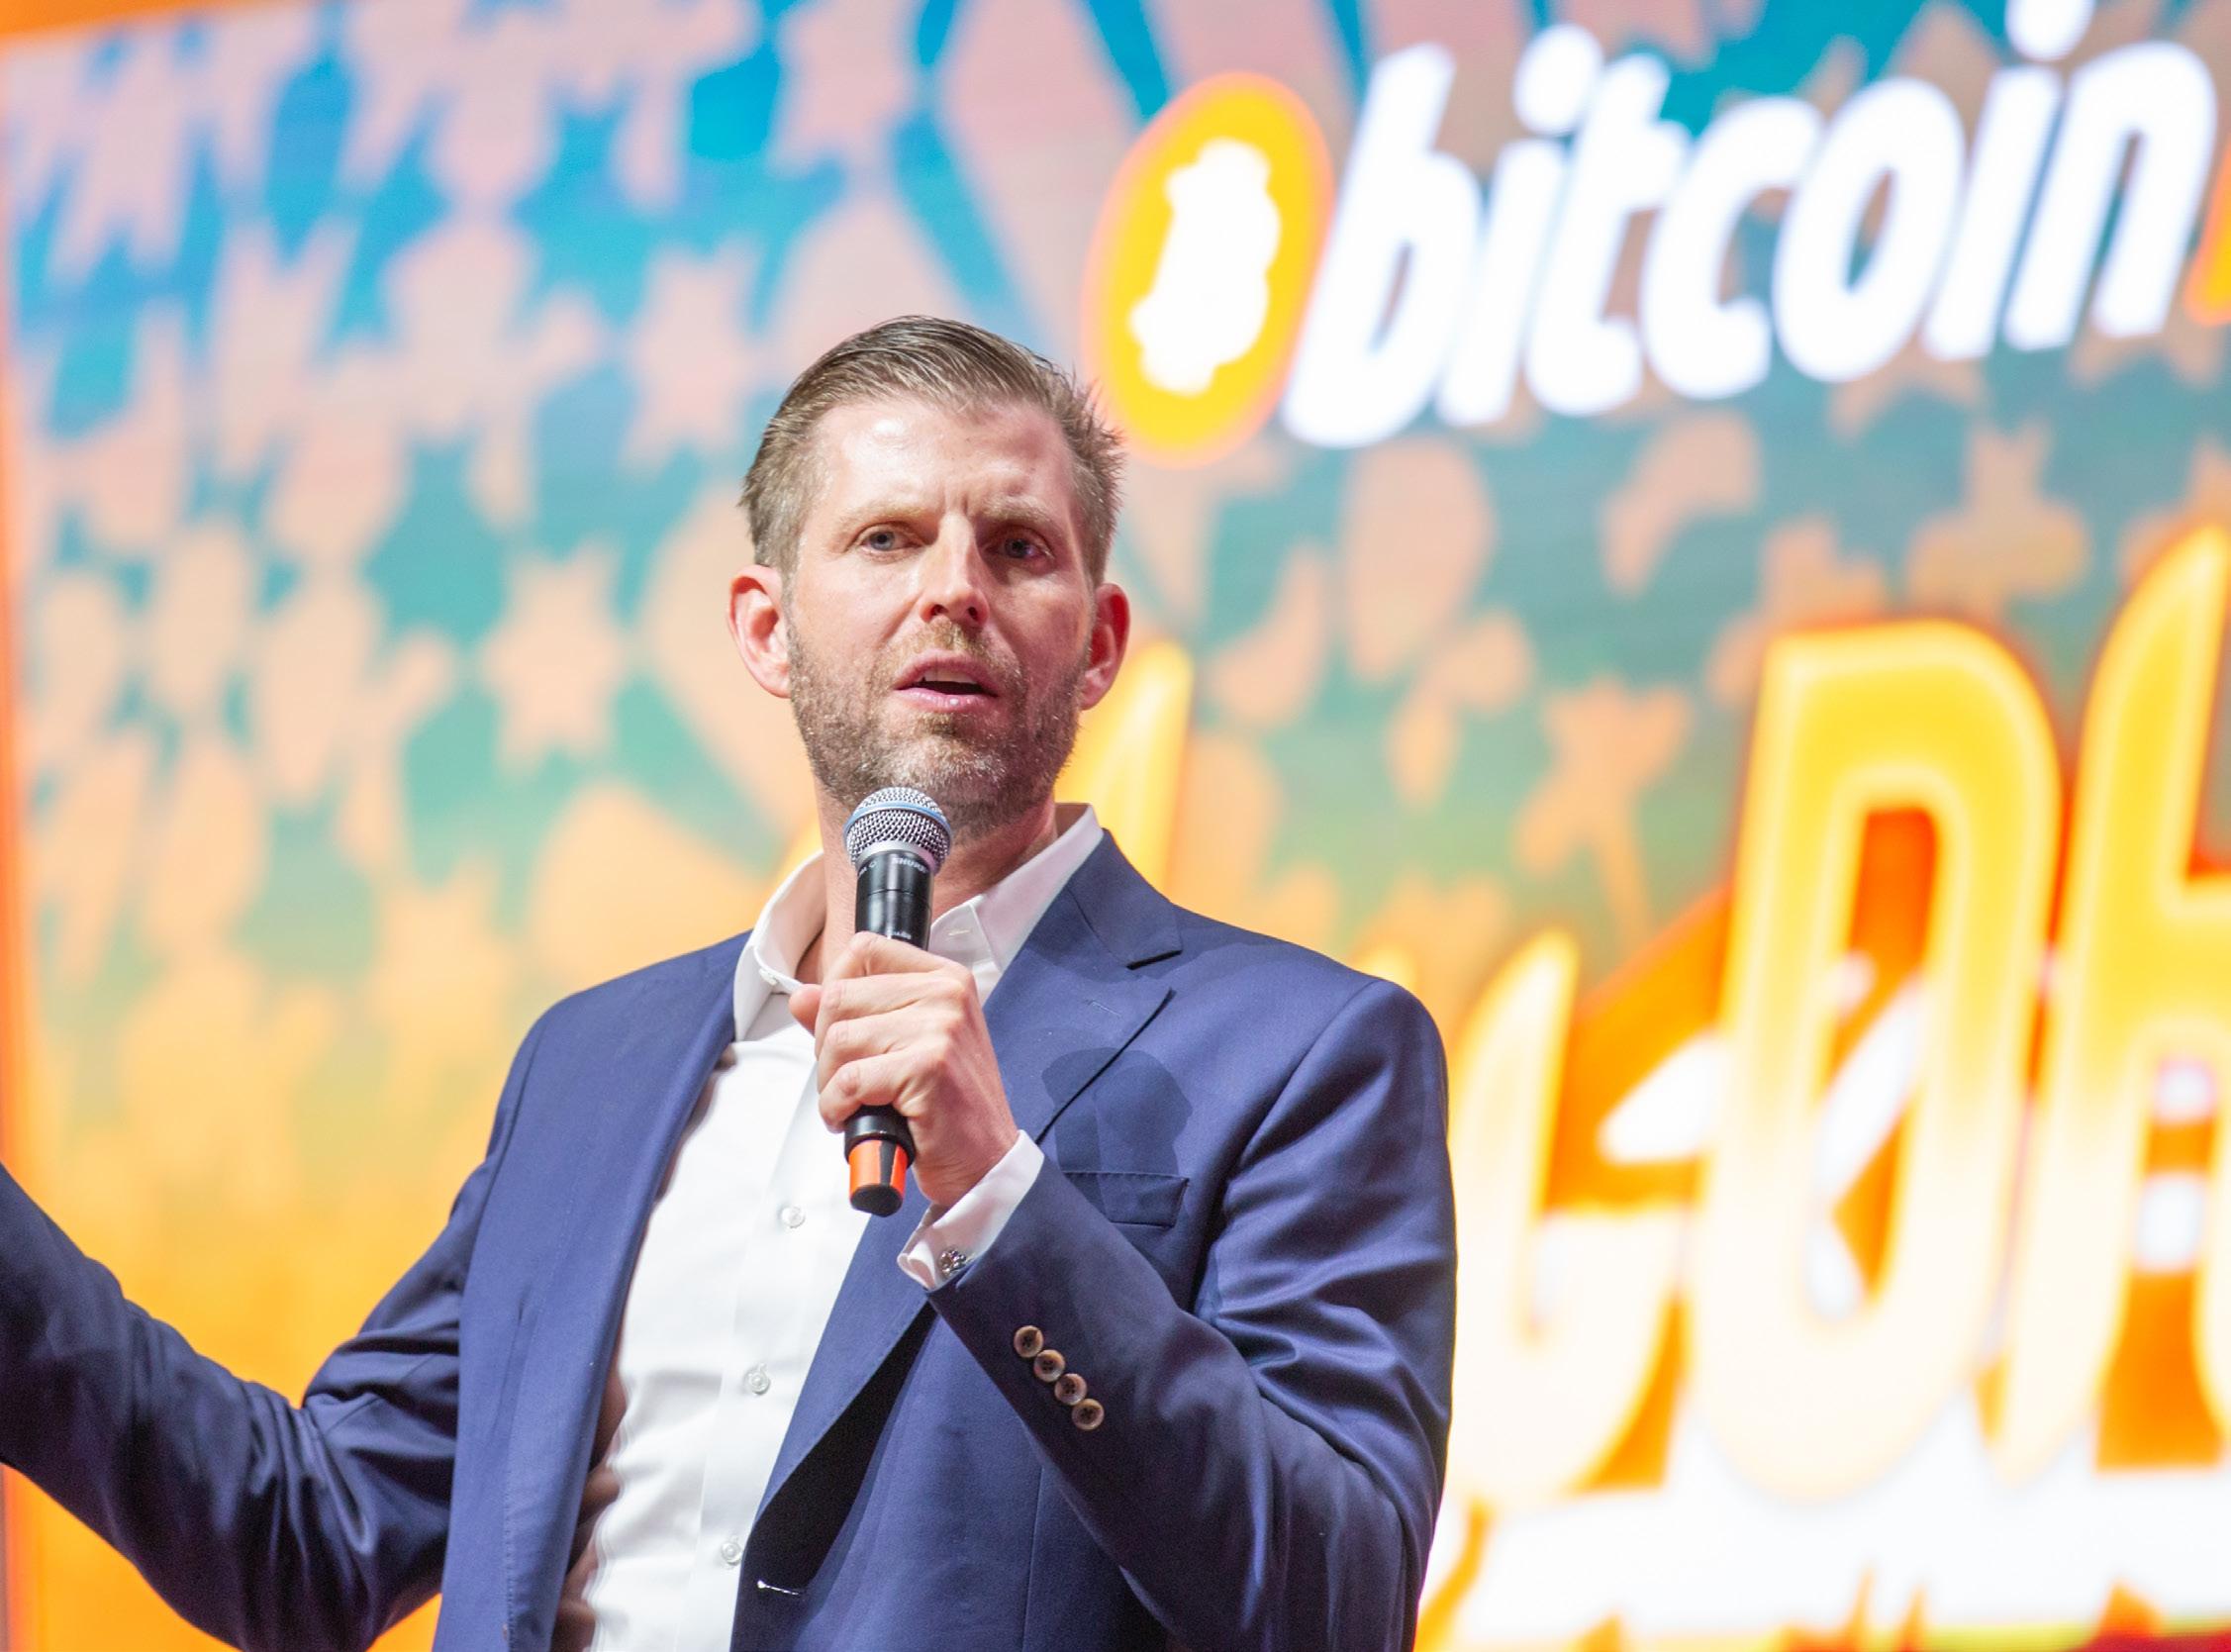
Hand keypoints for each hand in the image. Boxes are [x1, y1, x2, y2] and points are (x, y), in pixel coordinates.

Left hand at [790, 932, 1019, 1208]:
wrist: (984, 1160)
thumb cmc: (948, 1105)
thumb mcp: (906, 1045)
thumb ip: (854, 1014)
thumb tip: (802, 997)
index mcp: (944, 978)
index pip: (864, 950)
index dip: (835, 988)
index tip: (841, 1027)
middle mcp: (946, 994)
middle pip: (839, 997)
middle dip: (826, 1047)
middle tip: (848, 1078)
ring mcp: (940, 1029)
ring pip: (838, 1040)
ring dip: (830, 1083)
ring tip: (855, 1102)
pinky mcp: (927, 1067)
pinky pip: (848, 1080)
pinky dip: (837, 1108)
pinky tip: (854, 1117)